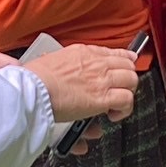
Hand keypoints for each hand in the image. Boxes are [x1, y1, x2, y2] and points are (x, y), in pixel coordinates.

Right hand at [21, 44, 138, 126]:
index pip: (113, 52)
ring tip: (117, 104)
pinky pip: (126, 100)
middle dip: (127, 78)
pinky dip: (124, 109)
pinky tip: (113, 115)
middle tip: (120, 89)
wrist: (34, 89)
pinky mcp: (102, 98)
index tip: (128, 62)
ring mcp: (101, 80)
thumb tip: (57, 67)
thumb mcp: (51, 60)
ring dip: (127, 93)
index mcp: (83, 52)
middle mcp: (96, 63)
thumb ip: (62, 64)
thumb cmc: (36, 78)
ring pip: (131, 80)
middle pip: (127, 65)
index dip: (125, 58)